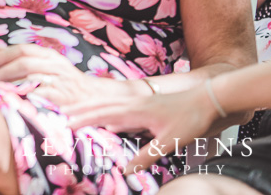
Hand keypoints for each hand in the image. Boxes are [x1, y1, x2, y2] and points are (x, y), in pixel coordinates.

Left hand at [0, 44, 131, 106]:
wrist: (98, 99)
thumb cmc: (68, 82)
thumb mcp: (48, 65)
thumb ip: (24, 58)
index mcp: (50, 56)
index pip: (22, 49)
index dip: (2, 55)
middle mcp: (55, 65)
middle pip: (24, 61)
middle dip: (2, 68)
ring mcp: (60, 81)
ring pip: (31, 77)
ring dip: (10, 82)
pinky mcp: (63, 98)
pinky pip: (40, 96)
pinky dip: (25, 97)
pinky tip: (14, 100)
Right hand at [63, 86, 216, 172]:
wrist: (208, 99)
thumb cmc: (190, 119)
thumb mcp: (169, 141)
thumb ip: (147, 155)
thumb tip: (127, 170)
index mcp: (135, 110)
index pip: (103, 114)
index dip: (84, 118)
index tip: (67, 123)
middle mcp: (134, 103)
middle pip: (101, 106)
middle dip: (81, 110)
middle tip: (62, 115)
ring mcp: (140, 102)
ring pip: (109, 105)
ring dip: (92, 108)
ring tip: (76, 112)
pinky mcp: (146, 105)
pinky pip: (120, 107)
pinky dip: (107, 111)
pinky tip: (107, 120)